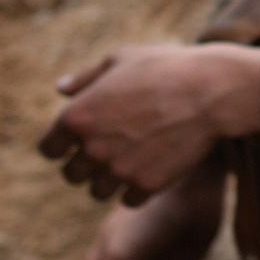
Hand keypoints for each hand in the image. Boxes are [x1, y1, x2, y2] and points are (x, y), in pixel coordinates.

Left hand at [37, 43, 259, 200]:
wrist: (212, 91)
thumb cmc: (165, 67)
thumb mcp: (120, 59)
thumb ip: (85, 78)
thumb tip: (60, 90)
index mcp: (77, 116)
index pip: (48, 149)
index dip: (61, 145)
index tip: (77, 141)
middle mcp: (92, 147)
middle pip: (71, 175)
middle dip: (85, 163)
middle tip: (109, 148)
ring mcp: (120, 170)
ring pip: (97, 191)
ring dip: (109, 179)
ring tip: (131, 158)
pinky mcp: (147, 185)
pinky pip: (127, 200)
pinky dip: (135, 189)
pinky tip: (150, 167)